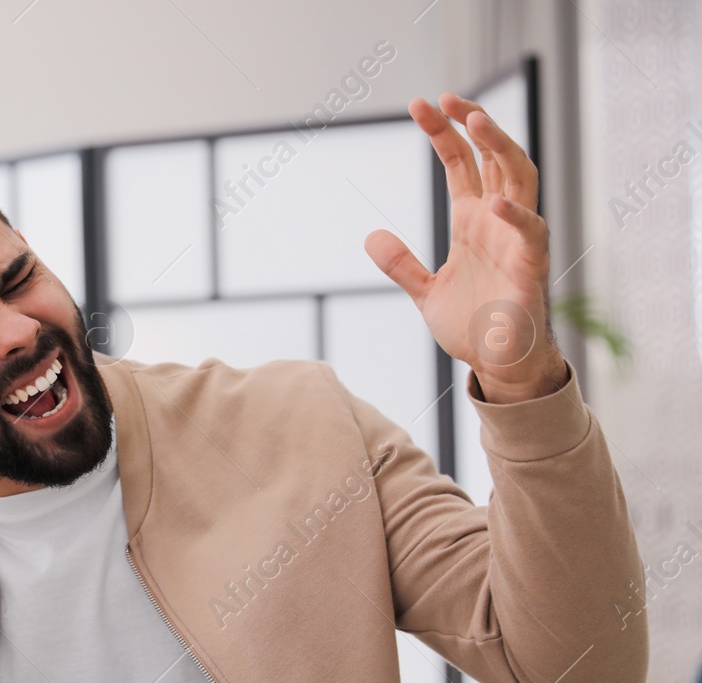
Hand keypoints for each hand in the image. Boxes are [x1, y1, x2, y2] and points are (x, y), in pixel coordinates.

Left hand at [365, 93, 568, 403]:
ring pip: (518, 180)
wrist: (497, 364)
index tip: (422, 105)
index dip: (444, 133)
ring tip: (475, 120)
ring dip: (500, 148)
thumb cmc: (471, 325)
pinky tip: (491, 204)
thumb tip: (371, 236)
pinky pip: (531, 234)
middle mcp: (496, 223)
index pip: (461, 164)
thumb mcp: (424, 292)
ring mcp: (516, 241)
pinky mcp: (530, 269)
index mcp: (472, 222)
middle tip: (448, 98)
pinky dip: (515, 217)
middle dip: (474, 125)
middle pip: (493, 158)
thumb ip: (401, 264)